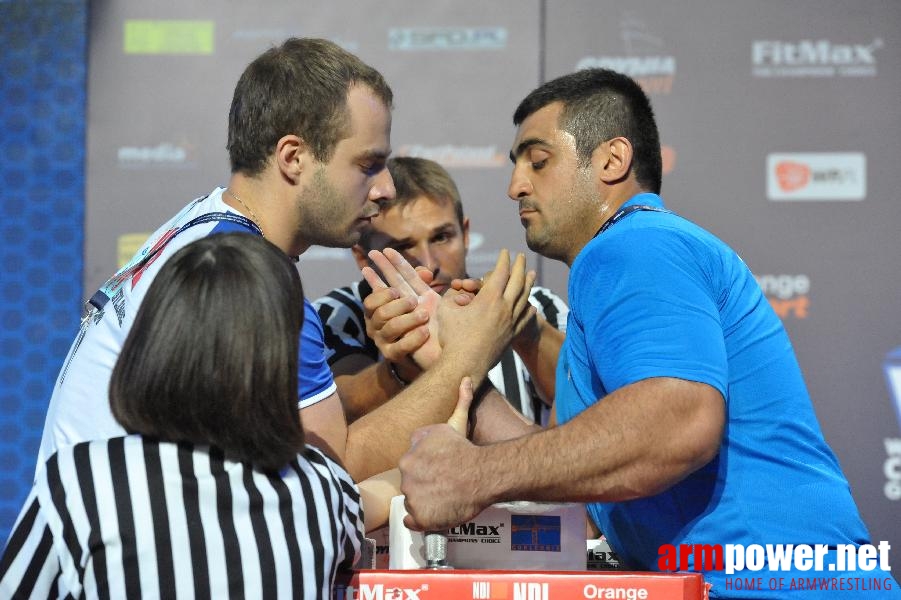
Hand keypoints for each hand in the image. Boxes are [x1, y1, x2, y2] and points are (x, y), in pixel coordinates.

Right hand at [362, 249, 441, 368]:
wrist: (434, 348)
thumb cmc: (426, 319)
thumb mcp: (425, 297)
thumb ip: (422, 283)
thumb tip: (425, 272)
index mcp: (382, 305)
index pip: (376, 291)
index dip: (378, 278)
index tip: (388, 275)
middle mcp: (378, 321)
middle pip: (379, 310)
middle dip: (396, 304)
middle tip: (413, 301)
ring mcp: (383, 339)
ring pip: (390, 327)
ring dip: (408, 319)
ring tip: (425, 315)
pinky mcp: (392, 354)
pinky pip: (400, 347)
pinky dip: (413, 338)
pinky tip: (425, 332)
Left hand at [400, 377, 488, 530]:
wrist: (482, 474)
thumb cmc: (470, 450)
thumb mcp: (460, 422)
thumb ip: (460, 400)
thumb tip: (465, 379)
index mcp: (411, 449)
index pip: (413, 463)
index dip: (427, 468)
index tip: (442, 470)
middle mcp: (406, 468)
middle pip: (412, 482)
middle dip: (425, 485)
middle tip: (446, 486)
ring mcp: (410, 492)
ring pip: (413, 501)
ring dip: (425, 502)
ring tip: (446, 499)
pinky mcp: (417, 515)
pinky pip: (412, 520)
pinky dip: (422, 520)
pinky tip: (438, 513)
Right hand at [436, 250, 536, 365]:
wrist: (465, 365)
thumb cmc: (452, 337)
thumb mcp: (445, 310)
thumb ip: (452, 297)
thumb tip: (458, 294)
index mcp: (490, 298)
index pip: (501, 272)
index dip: (503, 260)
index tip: (506, 251)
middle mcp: (505, 308)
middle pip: (518, 281)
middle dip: (520, 266)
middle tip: (522, 256)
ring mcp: (511, 322)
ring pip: (524, 298)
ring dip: (529, 283)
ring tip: (533, 274)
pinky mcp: (511, 335)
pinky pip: (525, 318)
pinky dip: (529, 308)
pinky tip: (531, 305)